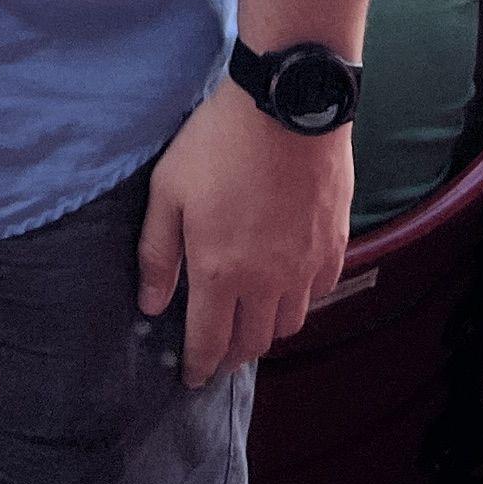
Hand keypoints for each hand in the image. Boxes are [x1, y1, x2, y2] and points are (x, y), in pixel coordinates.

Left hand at [138, 84, 353, 386]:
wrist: (287, 105)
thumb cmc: (219, 142)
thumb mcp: (168, 190)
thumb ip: (157, 252)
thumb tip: (149, 303)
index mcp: (220, 271)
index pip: (209, 341)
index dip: (198, 366)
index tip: (191, 378)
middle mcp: (267, 281)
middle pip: (253, 342)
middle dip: (232, 355)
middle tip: (218, 354)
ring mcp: (305, 266)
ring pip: (289, 324)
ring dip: (266, 331)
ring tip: (249, 322)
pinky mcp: (333, 245)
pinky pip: (318, 292)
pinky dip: (300, 300)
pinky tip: (286, 286)